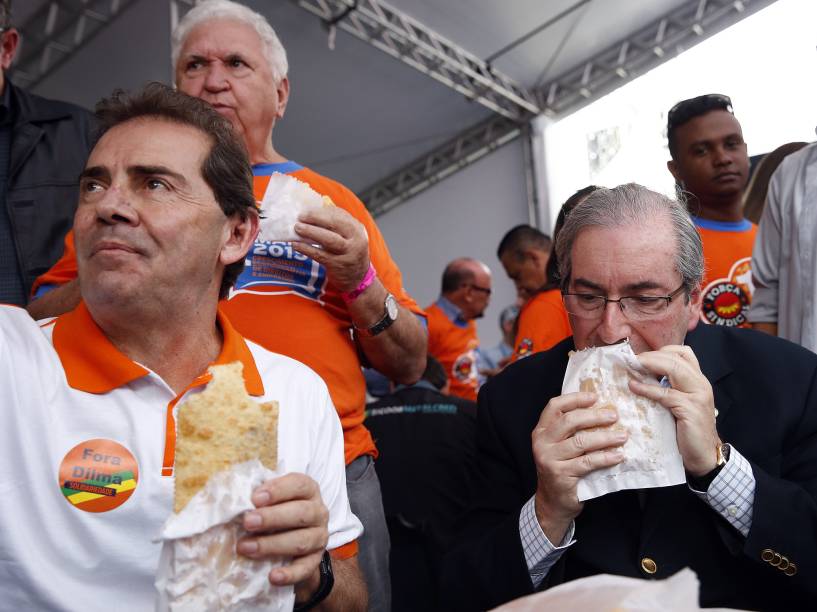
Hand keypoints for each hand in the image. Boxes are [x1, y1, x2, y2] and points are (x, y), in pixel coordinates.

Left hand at [238, 473, 328, 589]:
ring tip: (246, 547)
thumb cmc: (276, 513)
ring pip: (301, 541)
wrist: (294, 544)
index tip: (255, 498)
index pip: (299, 485)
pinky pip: (305, 569)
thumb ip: (257, 497)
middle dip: (272, 517)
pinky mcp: (315, 561)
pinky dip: (290, 574)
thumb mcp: (270, 499)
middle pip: (301, 512)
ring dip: (272, 545)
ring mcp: (319, 537)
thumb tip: (232, 498)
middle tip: (248, 522)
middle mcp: (318, 512)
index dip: (278, 490)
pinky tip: (272, 576)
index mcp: (308, 491)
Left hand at [293, 206, 369, 292]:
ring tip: (297, 228)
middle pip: (335, 224)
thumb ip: (335, 222)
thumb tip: (313, 208)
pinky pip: (320, 255)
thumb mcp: (348, 236)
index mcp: (357, 228)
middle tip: (300, 216)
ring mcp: (348, 253)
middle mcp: (356, 239)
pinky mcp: (338, 265)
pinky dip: (307, 249)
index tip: (306, 210)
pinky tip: (296, 245)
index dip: (321, 211)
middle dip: (316, 218)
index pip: (339, 215)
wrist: (358, 278)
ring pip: (329, 239)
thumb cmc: (348, 252)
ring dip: (311, 232)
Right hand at [532, 391, 627, 542]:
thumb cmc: (561, 468)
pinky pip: (587, 462)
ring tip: (622, 436)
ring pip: (580, 442)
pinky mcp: (561, 474)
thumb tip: (601, 409)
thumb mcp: (559, 446)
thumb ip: (571, 430)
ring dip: (605, 437)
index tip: (595, 397)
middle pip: (569, 421)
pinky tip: (618, 455)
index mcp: (541, 431)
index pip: (555, 406)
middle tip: (614, 415)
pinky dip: (605, 457)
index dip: (575, 398)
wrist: (552, 501)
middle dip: (594, 416)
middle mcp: (542, 442)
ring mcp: (549, 459)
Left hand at [631, 345, 718, 476]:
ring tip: (631, 365)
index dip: (661, 351)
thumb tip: (640, 374)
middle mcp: (701, 384)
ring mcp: (697, 396)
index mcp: (698, 380)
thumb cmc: (687, 429)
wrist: (704, 455)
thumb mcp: (679, 403)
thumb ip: (667, 387)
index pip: (683, 353)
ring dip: (650, 365)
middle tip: (631, 359)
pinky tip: (633, 386)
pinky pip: (665, 394)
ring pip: (673, 369)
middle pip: (676, 358)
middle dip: (652, 356)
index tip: (641, 355)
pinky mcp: (690, 409)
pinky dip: (647, 388)